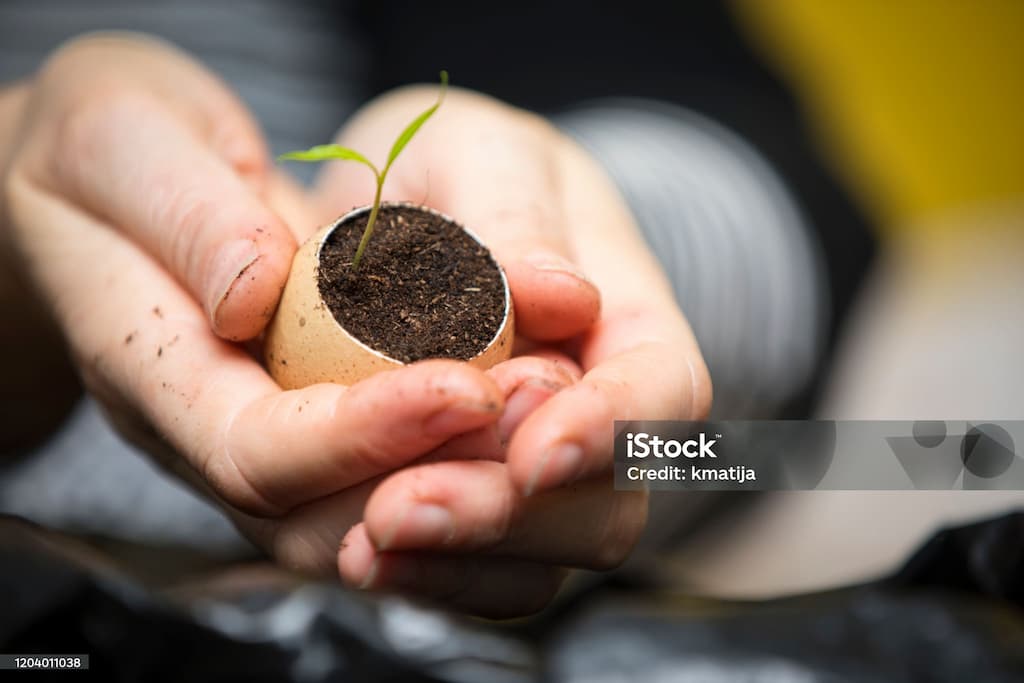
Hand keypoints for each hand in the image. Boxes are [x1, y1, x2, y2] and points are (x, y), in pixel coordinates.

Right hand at [0, 35, 576, 572]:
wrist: (101, 181)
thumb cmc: (105, 147)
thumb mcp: (122, 139)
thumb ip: (185, 216)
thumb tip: (258, 292)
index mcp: (150, 369)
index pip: (258, 452)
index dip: (367, 435)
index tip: (468, 385)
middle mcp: (207, 432)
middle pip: (323, 520)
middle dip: (439, 479)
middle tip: (541, 407)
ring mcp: (259, 439)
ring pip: (363, 525)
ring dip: (465, 494)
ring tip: (551, 422)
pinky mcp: (306, 428)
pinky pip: (383, 488)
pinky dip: (460, 479)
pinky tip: (526, 439)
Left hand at [316, 86, 711, 615]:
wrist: (415, 216)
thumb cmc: (460, 172)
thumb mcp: (483, 151)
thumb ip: (516, 211)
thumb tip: (559, 297)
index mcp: (630, 323)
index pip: (663, 395)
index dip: (609, 434)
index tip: (536, 449)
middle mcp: (597, 418)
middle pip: (600, 508)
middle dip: (507, 516)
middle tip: (404, 506)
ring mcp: (539, 478)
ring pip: (534, 561)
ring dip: (453, 560)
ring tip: (364, 541)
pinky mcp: (477, 513)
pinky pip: (468, 574)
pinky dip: (418, 574)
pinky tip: (357, 556)